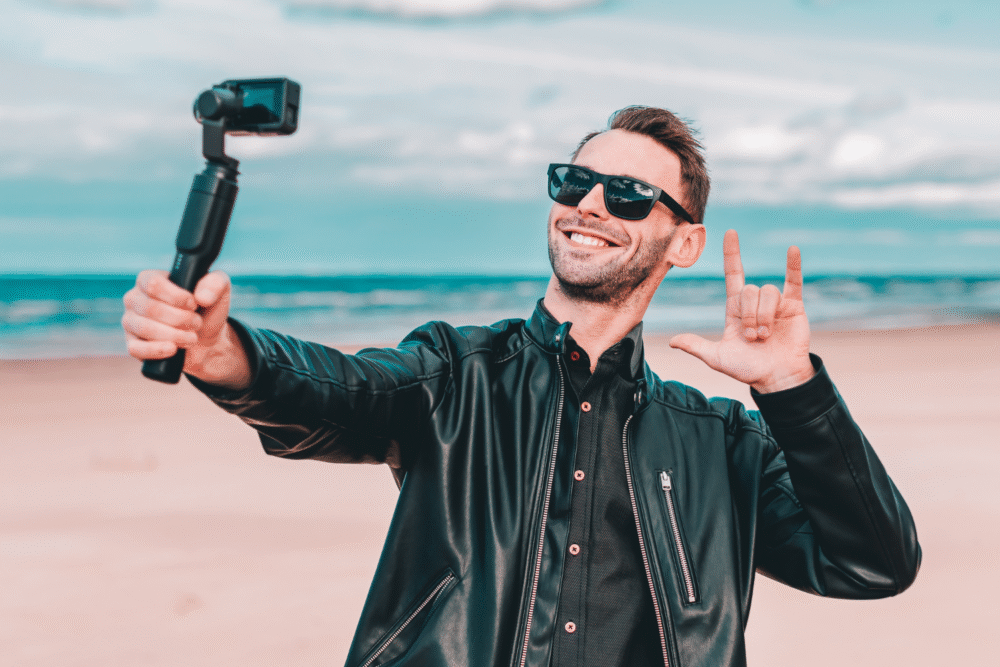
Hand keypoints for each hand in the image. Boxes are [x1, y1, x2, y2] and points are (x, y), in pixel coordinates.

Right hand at [121, 270, 250, 389]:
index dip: (177, 297)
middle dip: (181, 319)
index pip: (153, 283)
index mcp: (150, 279)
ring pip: (145, 328)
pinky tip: (173, 349)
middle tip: (197, 323)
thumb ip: (215, 284)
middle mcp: (135, 298)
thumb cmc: (207, 310)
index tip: (194, 304)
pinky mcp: (132, 344)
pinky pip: (135, 348)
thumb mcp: (219, 291)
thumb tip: (201, 297)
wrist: (206, 339)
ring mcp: (130, 322)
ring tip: (192, 337)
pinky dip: (157, 350)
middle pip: (151, 308)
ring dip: (174, 335)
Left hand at [670, 229, 813, 392]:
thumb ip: (696, 346)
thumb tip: (672, 342)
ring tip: (765, 335)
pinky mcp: (794, 307)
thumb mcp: (716, 357)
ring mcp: (775, 303)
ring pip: (767, 291)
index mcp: (736, 309)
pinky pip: (794, 282)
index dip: (732, 254)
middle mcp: (755, 302)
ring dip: (764, 315)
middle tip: (752, 337)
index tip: (730, 233)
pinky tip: (792, 250)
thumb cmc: (747, 369)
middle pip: (749, 290)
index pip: (733, 274)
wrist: (776, 378)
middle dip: (749, 315)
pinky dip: (793, 266)